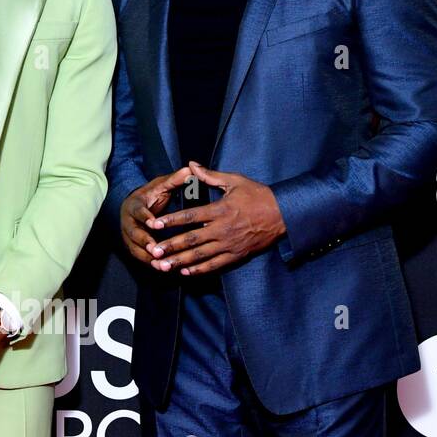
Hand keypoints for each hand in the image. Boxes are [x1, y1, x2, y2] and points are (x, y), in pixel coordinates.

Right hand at [120, 166, 195, 264]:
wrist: (135, 206)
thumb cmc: (151, 195)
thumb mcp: (162, 185)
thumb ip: (175, 180)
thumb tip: (190, 169)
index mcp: (134, 205)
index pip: (138, 212)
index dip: (145, 218)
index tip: (154, 223)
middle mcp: (127, 222)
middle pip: (134, 234)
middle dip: (145, 243)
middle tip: (156, 251)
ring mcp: (128, 236)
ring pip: (136, 249)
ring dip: (147, 258)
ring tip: (160, 265)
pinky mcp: (132, 247)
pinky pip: (140, 257)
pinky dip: (150, 263)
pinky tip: (162, 269)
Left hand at [149, 160, 285, 274]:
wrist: (282, 214)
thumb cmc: (257, 195)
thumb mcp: (234, 181)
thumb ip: (210, 175)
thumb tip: (191, 165)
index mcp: (220, 210)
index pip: (190, 216)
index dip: (172, 220)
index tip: (156, 224)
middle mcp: (222, 229)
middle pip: (191, 240)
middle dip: (171, 246)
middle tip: (153, 251)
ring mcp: (229, 244)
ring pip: (200, 255)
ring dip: (180, 261)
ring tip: (163, 266)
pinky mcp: (236, 255)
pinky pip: (215, 265)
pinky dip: (200, 269)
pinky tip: (186, 272)